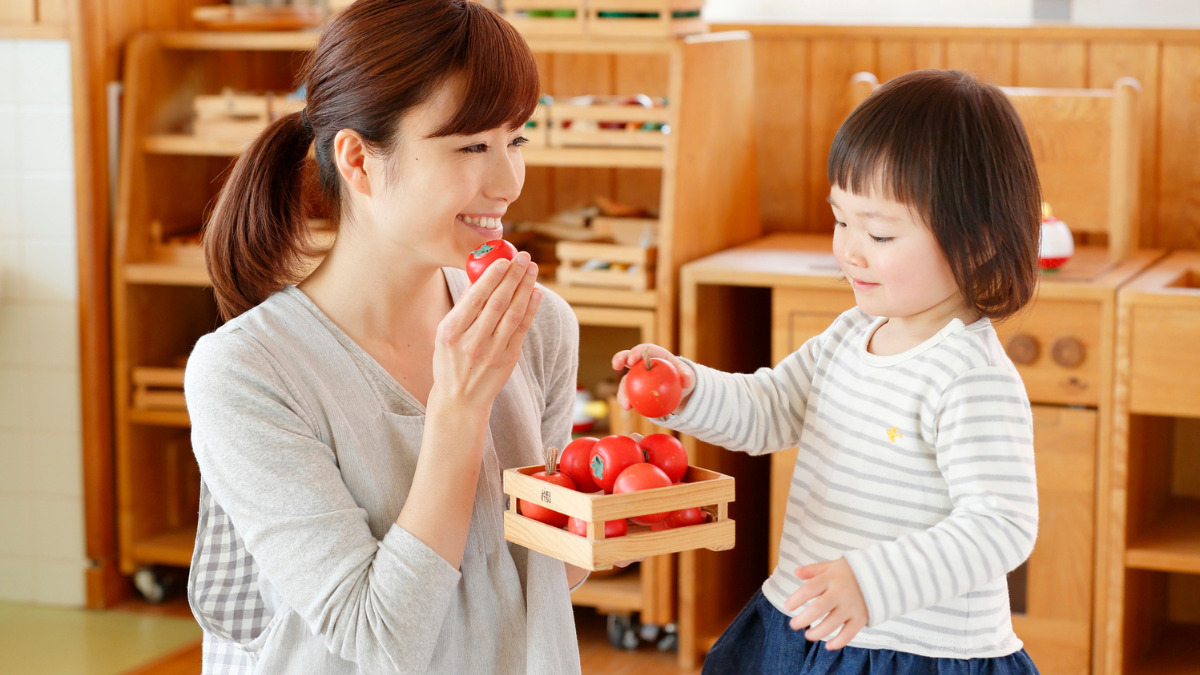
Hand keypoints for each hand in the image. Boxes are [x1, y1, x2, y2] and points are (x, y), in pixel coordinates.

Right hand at [431, 251, 540, 410]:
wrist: (460, 400)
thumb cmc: (450, 361)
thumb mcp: (444, 335)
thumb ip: (462, 308)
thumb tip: (480, 277)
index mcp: (451, 332)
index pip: (475, 298)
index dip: (492, 277)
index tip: (503, 260)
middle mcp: (472, 342)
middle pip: (498, 302)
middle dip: (513, 276)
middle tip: (524, 257)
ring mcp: (492, 352)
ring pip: (513, 314)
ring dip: (525, 288)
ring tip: (532, 269)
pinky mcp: (508, 360)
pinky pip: (522, 329)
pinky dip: (530, 309)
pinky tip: (535, 292)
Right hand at [610, 343, 695, 411]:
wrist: (679, 391)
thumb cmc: (682, 379)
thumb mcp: (688, 377)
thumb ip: (688, 377)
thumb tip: (686, 381)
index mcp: (655, 355)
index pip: (645, 350)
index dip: (637, 352)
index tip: (632, 360)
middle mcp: (642, 363)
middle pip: (628, 357)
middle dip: (619, 358)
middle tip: (616, 365)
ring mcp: (637, 376)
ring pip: (625, 379)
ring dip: (622, 389)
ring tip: (625, 402)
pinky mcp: (634, 388)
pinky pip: (628, 393)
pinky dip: (626, 399)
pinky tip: (628, 408)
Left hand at [784, 558, 867, 649]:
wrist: (883, 576)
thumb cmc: (852, 572)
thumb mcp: (833, 566)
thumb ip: (814, 570)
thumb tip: (796, 572)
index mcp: (831, 579)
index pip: (809, 589)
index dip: (796, 599)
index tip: (787, 606)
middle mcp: (840, 593)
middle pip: (818, 609)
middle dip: (803, 619)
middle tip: (793, 625)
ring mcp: (851, 607)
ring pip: (831, 624)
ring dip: (817, 633)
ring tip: (808, 635)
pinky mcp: (861, 618)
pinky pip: (849, 633)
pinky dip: (838, 642)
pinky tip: (828, 646)